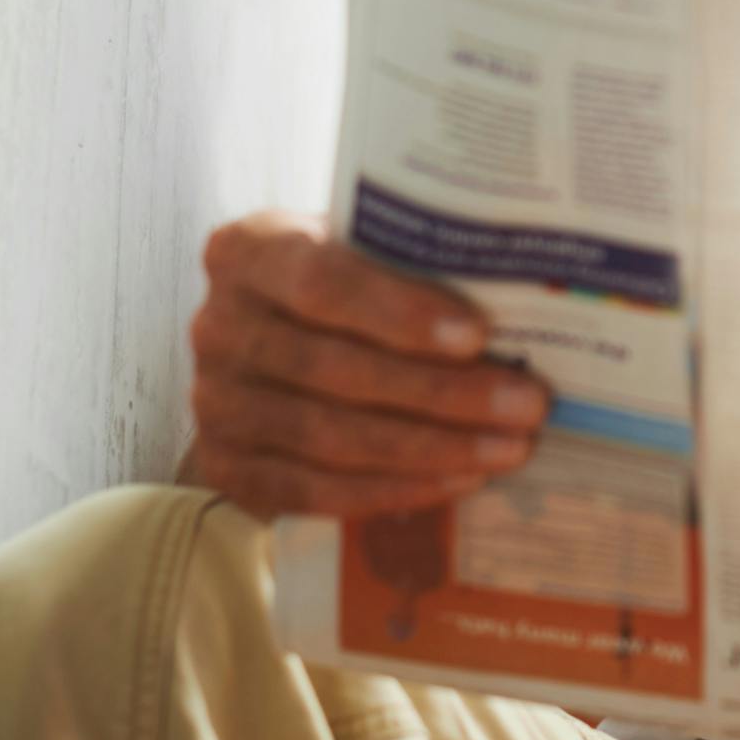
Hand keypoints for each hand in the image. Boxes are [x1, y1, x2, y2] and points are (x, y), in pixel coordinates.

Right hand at [187, 210, 550, 520]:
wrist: (277, 334)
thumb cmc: (345, 279)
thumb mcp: (365, 248)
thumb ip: (414, 262)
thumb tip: (525, 302)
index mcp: (248, 250)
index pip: (322, 282)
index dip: (401, 313)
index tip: (480, 335)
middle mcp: (217, 325)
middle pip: (336, 369)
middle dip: (442, 393)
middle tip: (525, 405)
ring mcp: (214, 402)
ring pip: (331, 437)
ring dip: (431, 448)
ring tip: (508, 448)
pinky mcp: (225, 466)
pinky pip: (314, 491)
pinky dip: (393, 490)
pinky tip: (457, 481)